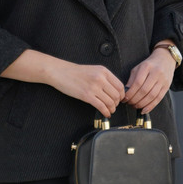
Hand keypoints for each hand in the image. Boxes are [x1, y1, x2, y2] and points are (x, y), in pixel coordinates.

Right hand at [1, 50, 124, 117]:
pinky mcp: (86, 95)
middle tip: (114, 106)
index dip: (122, 95)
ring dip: (112, 108)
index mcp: (104, 71)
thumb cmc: (75, 72)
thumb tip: (114, 90)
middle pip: (116, 95)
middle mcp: (100, 78)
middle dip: (117, 103)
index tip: (119, 99)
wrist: (60, 72)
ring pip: (110, 102)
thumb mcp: (93, 70)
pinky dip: (106, 112)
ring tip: (110, 110)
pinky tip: (105, 113)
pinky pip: (101, 106)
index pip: (120, 85)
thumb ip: (104, 78)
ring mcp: (93, 87)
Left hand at [121, 49, 175, 112]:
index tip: (125, 98)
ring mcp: (163, 80)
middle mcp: (156, 73)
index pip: (137, 83)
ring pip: (152, 96)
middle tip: (129, 103)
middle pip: (144, 90)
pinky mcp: (166, 87)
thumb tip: (125, 92)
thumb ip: (132, 79)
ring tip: (135, 106)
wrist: (165, 60)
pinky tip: (144, 110)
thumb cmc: (149, 65)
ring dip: (142, 104)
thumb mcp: (138, 68)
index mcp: (147, 67)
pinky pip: (158, 99)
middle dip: (135, 99)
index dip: (130, 93)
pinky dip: (150, 106)